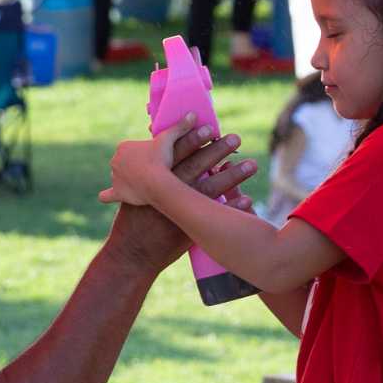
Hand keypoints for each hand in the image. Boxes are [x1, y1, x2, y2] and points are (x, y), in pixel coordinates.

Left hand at [99, 125, 181, 208]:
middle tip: (149, 172)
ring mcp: (114, 177)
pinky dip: (107, 196)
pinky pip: (107, 195)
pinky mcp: (117, 192)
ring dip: (126, 180)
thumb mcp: (170, 139)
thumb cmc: (162, 159)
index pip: (131, 149)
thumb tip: (192, 114)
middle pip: (124, 163)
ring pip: (118, 177)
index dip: (142, 155)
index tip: (153, 160)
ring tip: (141, 184)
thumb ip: (179, 127)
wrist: (158, 183)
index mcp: (123, 146)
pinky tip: (107, 197)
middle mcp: (115, 160)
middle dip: (134, 167)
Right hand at [102, 118, 257, 271]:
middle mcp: (167, 192)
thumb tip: (164, 152)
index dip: (193, 139)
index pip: (175, 153)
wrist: (131, 255)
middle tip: (235, 138)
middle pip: (196, 166)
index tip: (211, 126)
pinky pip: (215, 219)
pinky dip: (231, 208)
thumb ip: (152, 175)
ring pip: (209, 189)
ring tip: (251, 165)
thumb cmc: (134, 221)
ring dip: (232, 176)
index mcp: (153, 180)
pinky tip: (247, 199)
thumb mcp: (136, 194)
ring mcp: (179, 211)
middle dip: (216, 151)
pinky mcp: (188, 231)